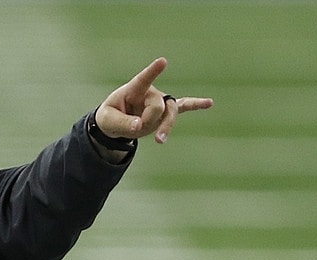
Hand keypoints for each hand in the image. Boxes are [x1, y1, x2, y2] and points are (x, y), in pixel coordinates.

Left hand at [96, 57, 213, 143]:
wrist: (116, 122)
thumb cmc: (110, 116)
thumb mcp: (108, 122)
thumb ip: (123, 124)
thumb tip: (140, 126)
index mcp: (133, 90)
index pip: (143, 79)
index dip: (152, 71)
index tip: (163, 61)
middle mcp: (149, 93)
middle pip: (158, 105)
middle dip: (148, 120)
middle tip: (136, 128)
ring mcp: (159, 101)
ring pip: (170, 112)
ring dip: (166, 126)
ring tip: (159, 141)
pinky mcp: (165, 111)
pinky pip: (183, 106)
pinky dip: (195, 105)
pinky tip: (209, 103)